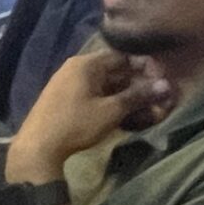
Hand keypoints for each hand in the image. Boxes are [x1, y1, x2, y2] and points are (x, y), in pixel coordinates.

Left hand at [7, 49, 174, 182]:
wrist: (37, 148)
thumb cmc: (76, 124)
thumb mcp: (111, 111)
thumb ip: (138, 96)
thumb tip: (166, 85)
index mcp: (86, 63)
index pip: (124, 56)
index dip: (145, 67)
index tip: (161, 81)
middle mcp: (75, 68)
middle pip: (114, 70)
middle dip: (136, 84)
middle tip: (156, 98)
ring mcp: (67, 83)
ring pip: (105, 84)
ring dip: (124, 95)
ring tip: (144, 109)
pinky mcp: (64, 99)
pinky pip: (93, 94)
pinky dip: (109, 102)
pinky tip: (123, 116)